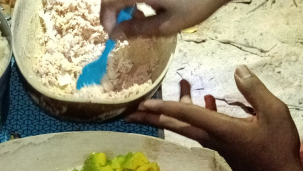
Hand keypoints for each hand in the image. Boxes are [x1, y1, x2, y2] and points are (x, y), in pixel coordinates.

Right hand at [100, 0, 227, 37]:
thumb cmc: (196, 4)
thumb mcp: (167, 24)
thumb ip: (138, 30)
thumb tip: (115, 35)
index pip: (108, 2)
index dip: (106, 19)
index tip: (113, 35)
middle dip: (115, 12)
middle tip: (124, 29)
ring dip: (127, 4)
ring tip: (140, 18)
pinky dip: (139, 0)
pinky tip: (151, 6)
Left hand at [127, 66, 301, 170]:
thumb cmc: (277, 147)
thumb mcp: (274, 112)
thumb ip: (254, 91)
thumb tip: (238, 70)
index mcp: (219, 129)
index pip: (186, 115)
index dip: (163, 107)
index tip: (142, 104)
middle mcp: (210, 137)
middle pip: (175, 124)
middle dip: (152, 116)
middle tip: (130, 111)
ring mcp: (214, 143)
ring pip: (188, 124)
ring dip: (180, 106)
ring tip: (181, 83)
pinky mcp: (221, 145)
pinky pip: (202, 126)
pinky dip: (200, 111)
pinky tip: (207, 98)